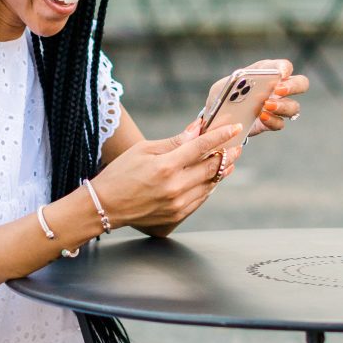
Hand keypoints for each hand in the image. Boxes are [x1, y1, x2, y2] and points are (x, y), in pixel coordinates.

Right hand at [91, 121, 244, 232]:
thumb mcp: (143, 150)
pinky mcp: (177, 215)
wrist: (105, 206)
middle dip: (227, 153)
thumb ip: (174, 142)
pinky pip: (201, 198)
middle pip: (211, 166)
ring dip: (221, 171)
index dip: (221, 135)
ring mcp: (178, 203)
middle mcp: (175, 186)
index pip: (202, 146)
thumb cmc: (120, 173)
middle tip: (237, 145)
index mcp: (166, 166)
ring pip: (210, 184)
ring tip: (229, 160)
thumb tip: (197, 129)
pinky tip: (211, 178)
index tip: (235, 127)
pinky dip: (209, 186)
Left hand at [206, 59, 308, 179]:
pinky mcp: (271, 123)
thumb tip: (242, 87)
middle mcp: (278, 89)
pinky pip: (280, 123)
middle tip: (278, 90)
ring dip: (283, 106)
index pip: (284, 66)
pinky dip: (272, 120)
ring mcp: (278, 107)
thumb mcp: (222, 87)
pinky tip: (261, 116)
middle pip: (301, 83)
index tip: (279, 74)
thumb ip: (231, 84)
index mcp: (268, 73)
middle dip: (293, 86)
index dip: (285, 68)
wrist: (218, 118)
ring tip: (266, 105)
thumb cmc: (223, 95)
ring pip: (294, 106)